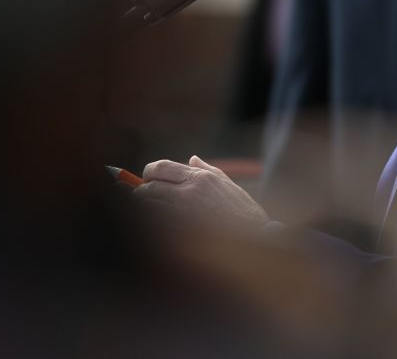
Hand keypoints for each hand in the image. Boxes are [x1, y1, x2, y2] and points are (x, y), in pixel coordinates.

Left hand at [135, 155, 268, 227]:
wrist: (254, 239)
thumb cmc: (244, 213)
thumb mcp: (228, 185)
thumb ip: (207, 170)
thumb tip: (192, 158)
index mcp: (200, 177)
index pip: (161, 167)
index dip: (149, 173)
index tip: (147, 179)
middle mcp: (189, 191)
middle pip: (149, 186)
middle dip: (142, 190)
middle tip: (143, 195)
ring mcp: (183, 213)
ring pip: (149, 205)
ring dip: (146, 208)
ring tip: (151, 211)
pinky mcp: (180, 232)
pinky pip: (156, 225)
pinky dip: (153, 224)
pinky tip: (159, 228)